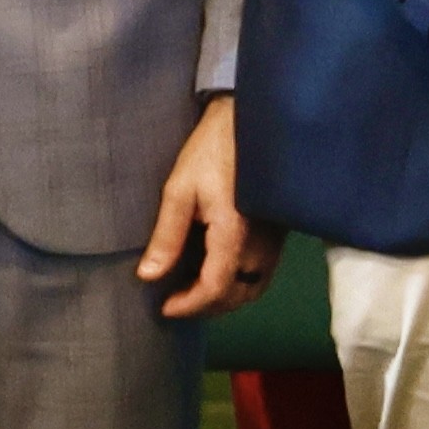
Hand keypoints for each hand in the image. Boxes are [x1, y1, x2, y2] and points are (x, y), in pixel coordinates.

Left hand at [137, 94, 284, 319]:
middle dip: (206, 307)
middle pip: (238, 294)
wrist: (249, 122)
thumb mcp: (179, 190)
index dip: (189, 304)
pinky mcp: (279, 232)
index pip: (215, 287)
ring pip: (254, 286)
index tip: (164, 307)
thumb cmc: (211, 150)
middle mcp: (261, 242)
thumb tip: (149, 275)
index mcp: (234, 232)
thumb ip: (167, 236)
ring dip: (226, 298)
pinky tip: (219, 273)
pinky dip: (241, 283)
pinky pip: (263, 272)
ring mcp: (275, 239)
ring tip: (196, 293)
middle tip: (176, 303)